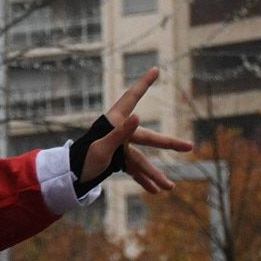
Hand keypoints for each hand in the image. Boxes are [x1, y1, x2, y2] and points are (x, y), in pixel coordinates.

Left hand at [83, 70, 195, 193]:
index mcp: (114, 122)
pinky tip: (155, 191)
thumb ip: (120, 133)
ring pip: (142, 161)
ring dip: (155, 175)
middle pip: (149, 138)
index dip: (144, 84)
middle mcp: (120, 132)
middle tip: (190, 147)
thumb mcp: (102, 148)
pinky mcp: (118, 161)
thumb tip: (138, 116)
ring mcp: (120, 148)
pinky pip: (134, 170)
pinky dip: (143, 180)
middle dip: (170, 143)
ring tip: (170, 187)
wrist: (70, 176)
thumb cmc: (84, 159)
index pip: (132, 98)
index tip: (155, 70)